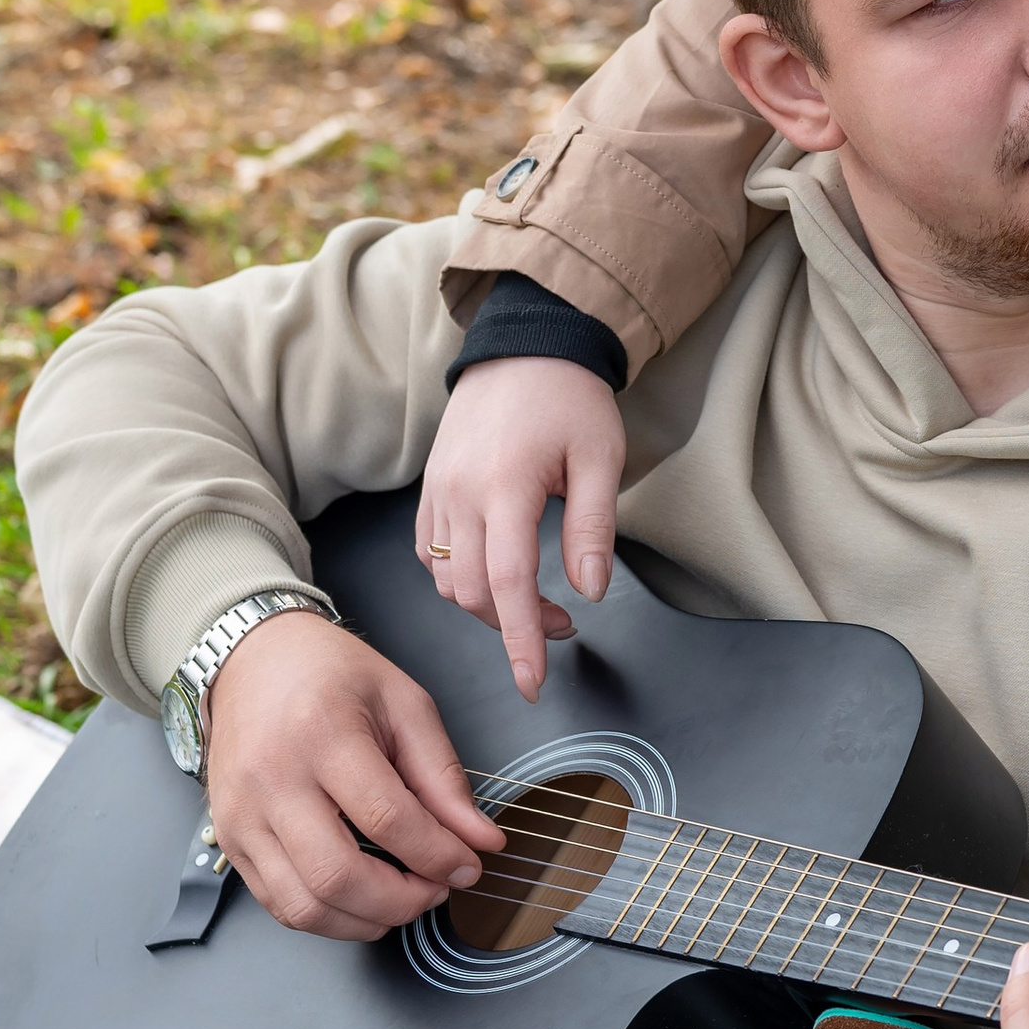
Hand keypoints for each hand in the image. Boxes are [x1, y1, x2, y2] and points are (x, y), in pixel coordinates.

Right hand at [202, 612, 504, 941]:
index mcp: (322, 733)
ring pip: (304, 906)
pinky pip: (279, 905)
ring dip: (366, 920)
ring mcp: (242, 815)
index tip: (469, 865)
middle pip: (338, 875)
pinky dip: (329, 917)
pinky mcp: (230, 840)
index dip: (438, 855)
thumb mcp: (404, 704)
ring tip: (402, 898)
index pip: (387, 818)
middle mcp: (272, 779)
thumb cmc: (329, 675)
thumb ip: (443, 777)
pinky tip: (361, 898)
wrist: (252, 661)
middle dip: (402, 901)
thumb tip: (480, 840)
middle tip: (436, 889)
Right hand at [415, 357, 627, 700]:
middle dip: (513, 626)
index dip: (521, 640)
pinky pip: (427, 553)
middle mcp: (460, 493)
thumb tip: (589, 591)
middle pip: (470, 592)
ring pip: (444, 579)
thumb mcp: (601, 458)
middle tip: (563, 625)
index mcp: (505, 486)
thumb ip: (593, 529)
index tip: (532, 682)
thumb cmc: (569, 397)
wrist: (524, 345)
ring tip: (534, 602)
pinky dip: (457, 577)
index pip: (507, 584)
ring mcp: (438, 490)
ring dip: (485, 605)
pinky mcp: (430, 487)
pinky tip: (494, 572)